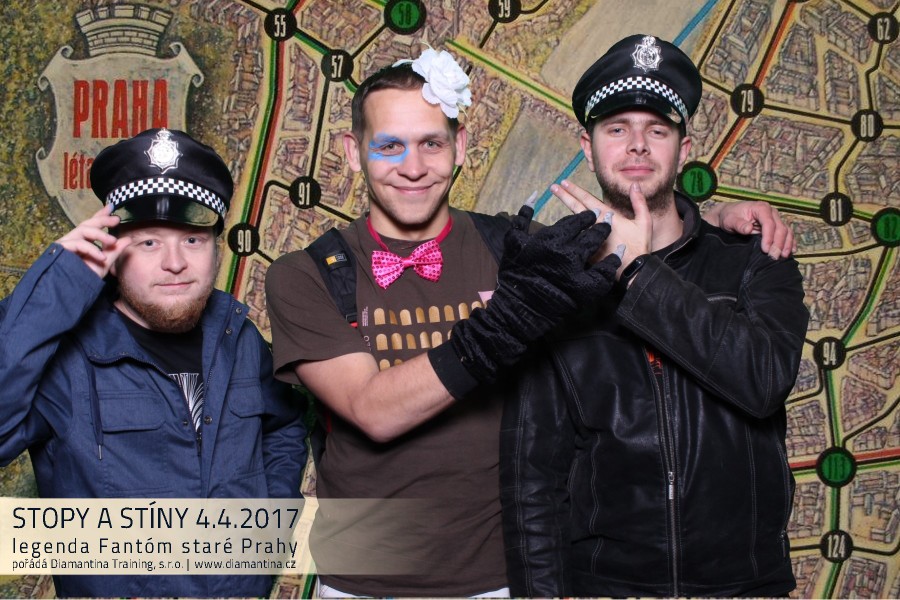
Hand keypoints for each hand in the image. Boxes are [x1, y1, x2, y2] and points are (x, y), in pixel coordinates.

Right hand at [56, 205, 131, 277]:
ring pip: (83, 230)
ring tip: (112, 241)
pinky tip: (102, 257)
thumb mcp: (105, 263)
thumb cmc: (85, 278)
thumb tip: (127, 239)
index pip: (92, 225)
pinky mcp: (61, 249)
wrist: (72, 291)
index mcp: (84, 242)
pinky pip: (78, 243)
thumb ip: (114, 251)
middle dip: (102, 219)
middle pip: (87, 224)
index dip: (100, 215)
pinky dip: (92, 249)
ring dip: (100, 234)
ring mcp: (66, 243)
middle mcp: (74, 240)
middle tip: (116, 219)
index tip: (111, 207)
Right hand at [434, 205, 618, 387]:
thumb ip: (523, 216)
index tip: (589, 216)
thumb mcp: (513, 240)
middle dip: (600, 224)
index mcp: (550, 238)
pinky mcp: (586, 288)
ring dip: (606, 239)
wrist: (519, 307)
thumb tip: (533, 195)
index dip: (584, 217)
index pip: (575, 221)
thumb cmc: (515, 272)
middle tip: (606, 219)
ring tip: (610, 235)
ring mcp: (578, 271)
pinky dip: (612, 262)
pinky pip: (605, 272)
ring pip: (599, 248)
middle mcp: (566, 252)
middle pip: (591, 232)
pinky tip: (615, 256)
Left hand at [550, 179, 651, 279]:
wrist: (633, 270)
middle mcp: (594, 226)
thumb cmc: (639, 246)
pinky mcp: (586, 250)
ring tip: (557, 200)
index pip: (587, 200)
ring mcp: (588, 238)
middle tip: (554, 187)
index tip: (564, 183)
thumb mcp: (644, 222)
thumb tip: (634, 185)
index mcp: (606, 217)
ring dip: (565, 210)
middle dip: (564, 196)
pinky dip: (567, 229)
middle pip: (576, 207)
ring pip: (573, 222)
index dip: (575, 190)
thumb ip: (639, 202)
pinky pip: (574, 237)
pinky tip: (560, 224)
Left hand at [706, 200, 794, 258]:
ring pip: (786, 231)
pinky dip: (790, 242)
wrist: (729, 215)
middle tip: (773, 257)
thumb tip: (748, 229)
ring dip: (786, 244)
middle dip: (778, 243)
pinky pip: (787, 234)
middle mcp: (771, 212)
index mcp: (761, 208)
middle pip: (780, 228)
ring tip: (783, 256)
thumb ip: (739, 224)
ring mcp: (776, 219)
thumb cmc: (729, 216)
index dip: (769, 237)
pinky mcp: (776, 226)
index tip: (765, 250)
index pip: (769, 223)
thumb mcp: (730, 220)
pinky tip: (791, 251)